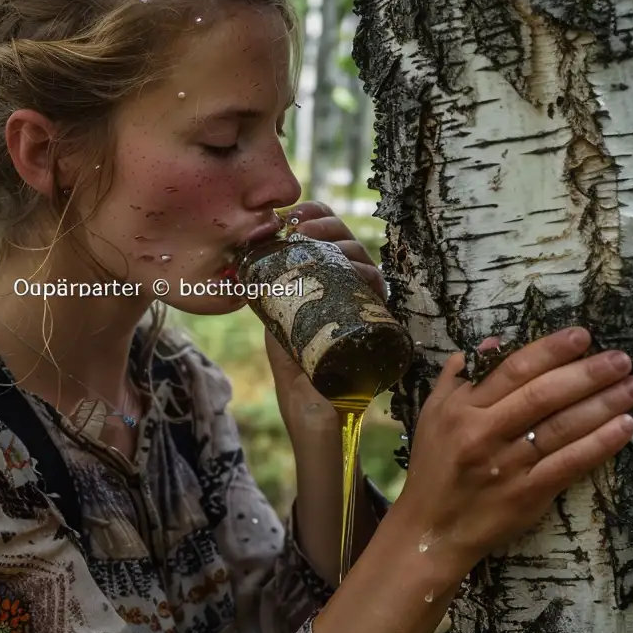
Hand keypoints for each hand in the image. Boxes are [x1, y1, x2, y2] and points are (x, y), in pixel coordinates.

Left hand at [261, 203, 387, 439]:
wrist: (313, 419)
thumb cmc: (297, 377)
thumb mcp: (277, 329)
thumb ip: (272, 301)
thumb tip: (250, 268)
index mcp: (327, 283)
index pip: (328, 237)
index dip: (315, 216)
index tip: (293, 212)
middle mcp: (350, 290)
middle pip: (347, 242)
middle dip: (327, 225)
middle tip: (300, 228)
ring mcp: (366, 306)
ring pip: (364, 261)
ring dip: (344, 245)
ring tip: (317, 244)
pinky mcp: (379, 326)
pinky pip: (381, 294)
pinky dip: (371, 279)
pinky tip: (357, 273)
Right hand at [389, 325, 632, 582]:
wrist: (429, 533)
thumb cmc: (434, 468)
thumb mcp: (433, 414)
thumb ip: (458, 376)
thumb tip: (491, 343)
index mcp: (464, 408)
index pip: (514, 369)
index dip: (551, 350)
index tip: (584, 336)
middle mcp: (486, 433)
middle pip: (544, 395)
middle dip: (588, 373)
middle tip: (622, 359)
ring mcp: (507, 467)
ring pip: (562, 428)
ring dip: (604, 404)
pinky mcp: (526, 496)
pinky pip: (568, 465)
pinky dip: (598, 444)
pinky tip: (624, 427)